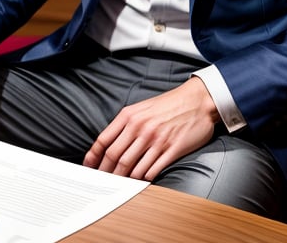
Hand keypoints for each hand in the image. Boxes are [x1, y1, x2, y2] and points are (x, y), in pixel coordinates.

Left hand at [83, 75, 219, 180]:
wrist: (198, 100)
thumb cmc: (169, 104)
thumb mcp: (143, 107)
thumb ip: (126, 123)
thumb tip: (110, 144)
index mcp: (130, 115)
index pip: (103, 140)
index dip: (93, 158)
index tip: (88, 168)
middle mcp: (141, 127)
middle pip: (115, 157)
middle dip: (106, 173)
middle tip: (103, 183)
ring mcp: (156, 139)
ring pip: (132, 167)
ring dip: (125, 179)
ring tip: (121, 186)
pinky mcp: (172, 149)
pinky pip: (152, 170)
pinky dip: (144, 178)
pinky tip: (142, 180)